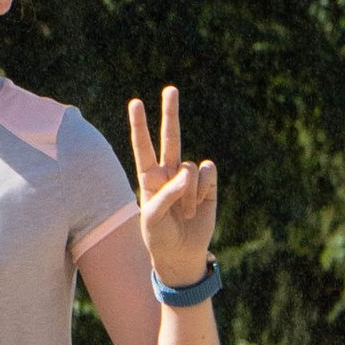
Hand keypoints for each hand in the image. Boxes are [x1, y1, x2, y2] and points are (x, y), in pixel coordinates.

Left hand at [127, 85, 216, 286]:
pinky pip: (208, 173)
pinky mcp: (208, 185)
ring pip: (191, 167)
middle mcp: (169, 172)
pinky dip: (203, 189)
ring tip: (184, 211)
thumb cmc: (158, 236)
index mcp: (149, 177)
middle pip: (171, 137)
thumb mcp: (153, 218)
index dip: (140, 125)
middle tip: (170, 89)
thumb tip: (189, 170)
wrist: (181, 254)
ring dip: (188, 191)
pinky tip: (198, 205)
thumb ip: (167, 193)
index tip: (135, 103)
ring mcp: (189, 178)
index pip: (143, 146)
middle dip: (170, 113)